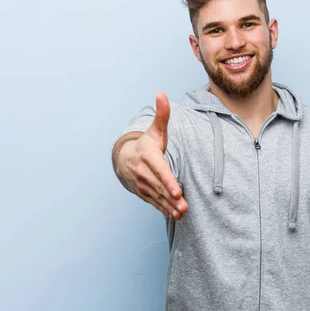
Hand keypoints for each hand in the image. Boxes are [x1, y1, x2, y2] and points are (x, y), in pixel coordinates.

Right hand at [126, 93, 187, 219]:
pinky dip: (165, 209)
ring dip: (169, 206)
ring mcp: (142, 184)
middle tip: (184, 206)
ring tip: (182, 213)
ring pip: (158, 196)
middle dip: (172, 197)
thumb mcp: (155, 130)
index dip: (168, 181)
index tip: (177, 191)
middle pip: (160, 187)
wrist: (125, 158)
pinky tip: (175, 215)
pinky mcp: (144, 193)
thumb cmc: (146, 144)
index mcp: (149, 156)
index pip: (160, 170)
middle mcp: (144, 172)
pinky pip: (155, 202)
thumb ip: (162, 115)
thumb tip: (162, 94)